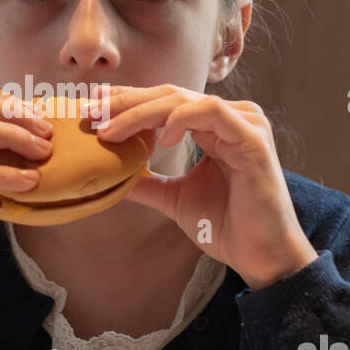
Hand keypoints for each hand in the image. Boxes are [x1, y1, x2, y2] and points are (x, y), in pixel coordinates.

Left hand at [93, 83, 319, 289]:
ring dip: (141, 112)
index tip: (94, 105)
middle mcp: (232, 117)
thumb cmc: (227, 226)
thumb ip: (147, 182)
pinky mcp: (252, 139)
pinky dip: (181, 119)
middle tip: (90, 114)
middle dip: (125, 102)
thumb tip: (110, 176)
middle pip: (169, 94)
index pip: (165, 100)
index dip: (128, 99)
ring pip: (184, 99)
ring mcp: (245, 124)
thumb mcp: (175, 198)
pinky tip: (160, 139)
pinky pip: (212, 112)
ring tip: (111, 131)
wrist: (260, 255)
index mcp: (215, 126)